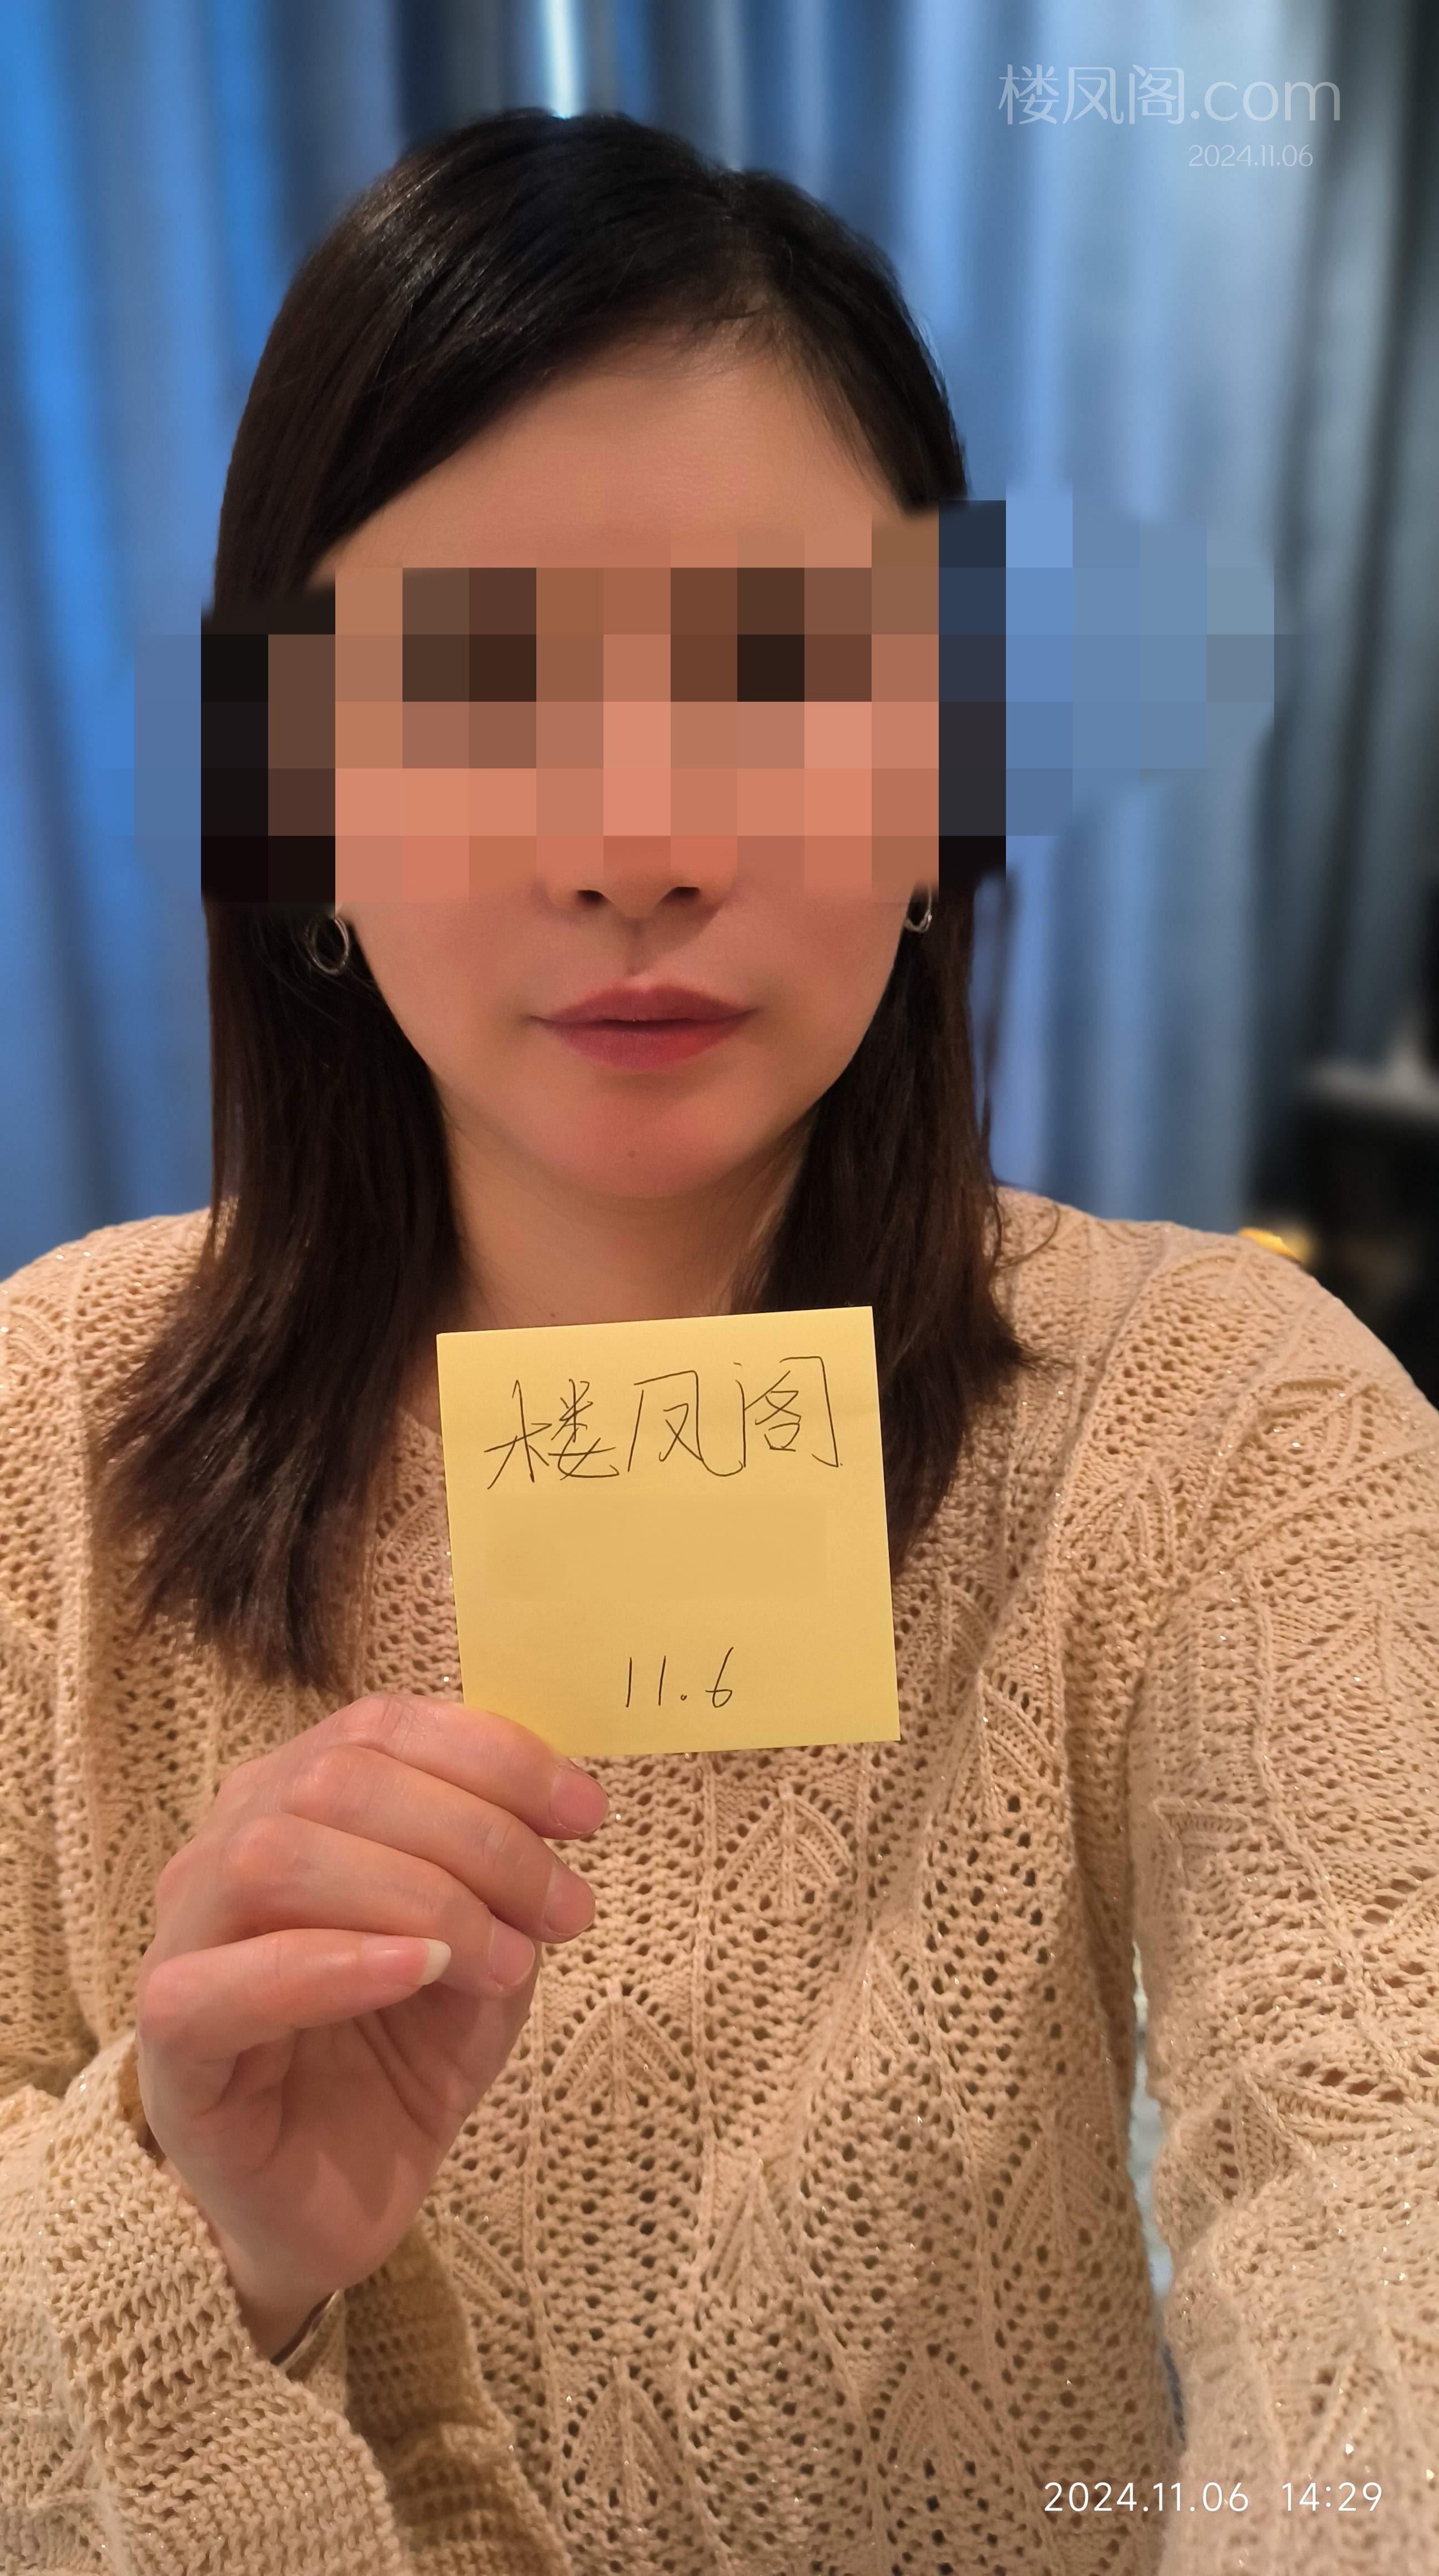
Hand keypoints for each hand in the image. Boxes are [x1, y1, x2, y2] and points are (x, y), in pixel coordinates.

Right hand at [136, 1693, 606, 2341]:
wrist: (338, 2203)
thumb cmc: (400, 2058)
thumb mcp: (482, 1952)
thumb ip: (502, 1877)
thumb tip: (557, 1807)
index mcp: (295, 1803)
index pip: (380, 1728)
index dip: (491, 1754)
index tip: (587, 1813)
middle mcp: (225, 1851)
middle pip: (334, 1781)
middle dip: (474, 1833)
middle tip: (563, 1909)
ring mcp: (185, 1943)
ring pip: (271, 1858)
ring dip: (416, 1895)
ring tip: (502, 1959)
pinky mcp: (171, 2048)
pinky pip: (219, 1986)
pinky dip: (330, 1964)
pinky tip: (419, 1973)